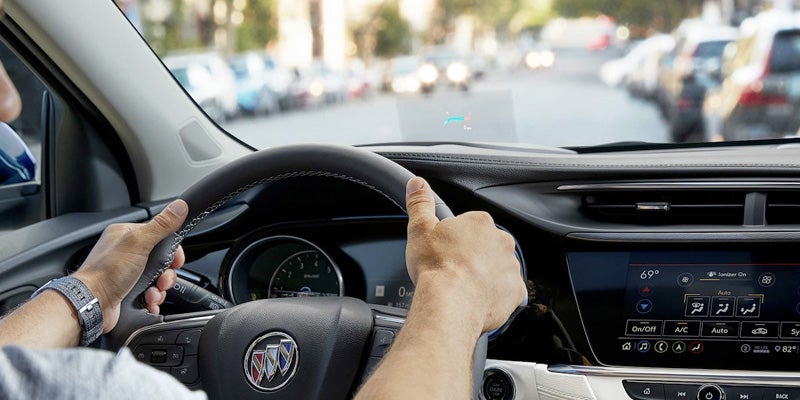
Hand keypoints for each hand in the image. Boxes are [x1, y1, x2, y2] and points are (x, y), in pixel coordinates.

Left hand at [72, 199, 187, 332]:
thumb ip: (161, 225)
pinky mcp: (128, 291)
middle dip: (166, 274)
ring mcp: (127, 273)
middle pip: (162, 260)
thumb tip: (179, 206)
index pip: (160, 235)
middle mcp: (127, 253)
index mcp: (127, 235)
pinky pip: (151, 294)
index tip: (176, 260)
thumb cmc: (106, 273)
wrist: (90, 304)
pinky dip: (153, 300)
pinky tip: (148, 302)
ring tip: (152, 293)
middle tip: (162, 280)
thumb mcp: (138, 243)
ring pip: (158, 279)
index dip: (172, 249)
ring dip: (160, 289)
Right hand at [404, 177, 525, 331]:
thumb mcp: (420, 229)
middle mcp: (501, 242)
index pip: (471, 225)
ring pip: (497, 268)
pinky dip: (495, 295)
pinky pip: (507, 291)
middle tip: (453, 269)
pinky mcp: (516, 291)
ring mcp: (511, 267)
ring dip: (485, 275)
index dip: (456, 239)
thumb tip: (418, 184)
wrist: (450, 305)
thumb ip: (420, 203)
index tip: (446, 250)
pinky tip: (477, 299)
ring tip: (464, 286)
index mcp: (480, 223)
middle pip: (486, 246)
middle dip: (473, 256)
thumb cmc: (436, 268)